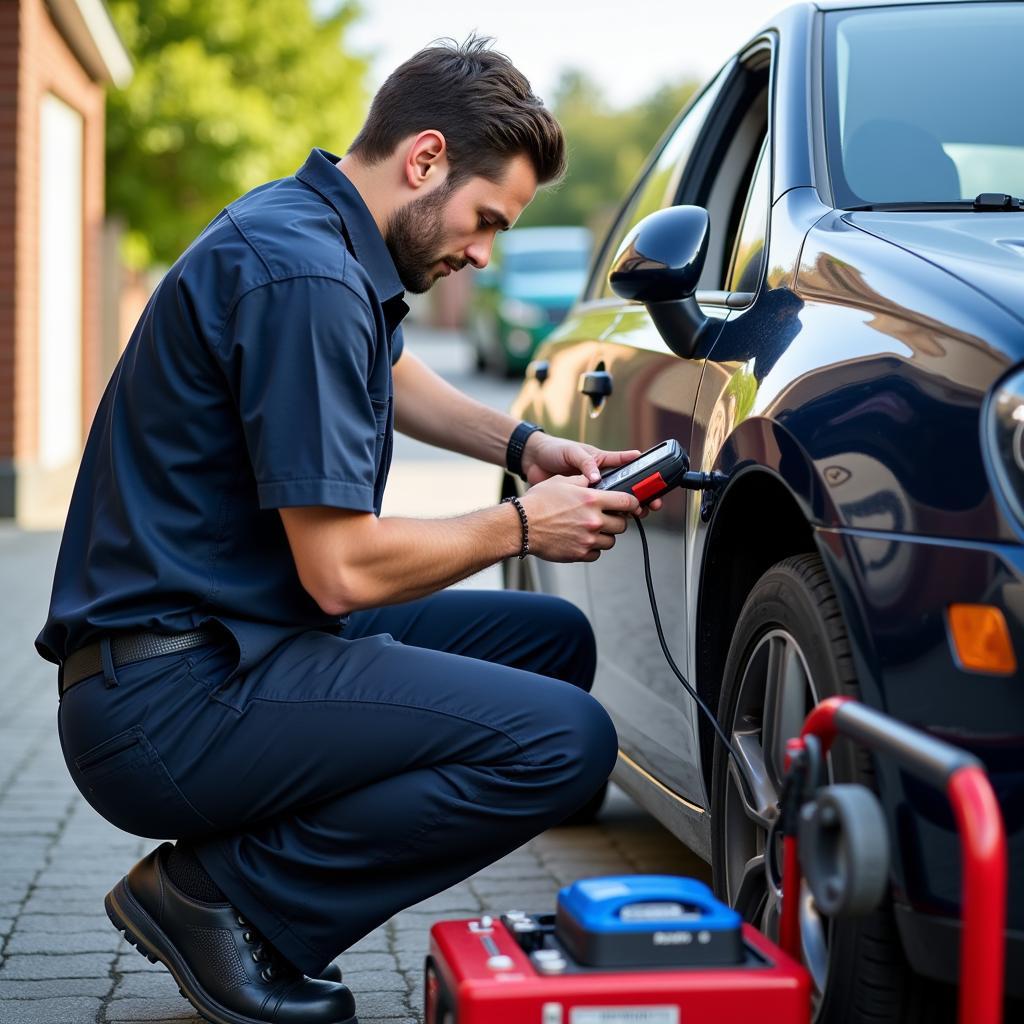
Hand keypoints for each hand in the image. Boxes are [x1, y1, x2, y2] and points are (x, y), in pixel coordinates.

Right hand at [518, 476, 640, 562]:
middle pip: (622, 525)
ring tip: (590, 530)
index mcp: (592, 499)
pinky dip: (592, 549)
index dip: (632, 504)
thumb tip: (594, 480)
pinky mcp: (580, 554)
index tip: (630, 505)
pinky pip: (597, 554)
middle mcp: (594, 520)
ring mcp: (588, 539)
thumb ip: (582, 481)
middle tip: (605, 518)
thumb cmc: (537, 502)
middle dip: (616, 521)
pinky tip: (581, 540)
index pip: (627, 502)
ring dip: (604, 536)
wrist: (520, 525)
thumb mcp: (561, 481)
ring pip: (611, 541)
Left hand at [520, 433, 662, 517]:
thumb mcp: (573, 452)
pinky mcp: (580, 505)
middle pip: (625, 491)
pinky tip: (609, 525)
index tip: (655, 484)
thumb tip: (597, 478)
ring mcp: (591, 494)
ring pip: (614, 505)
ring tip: (633, 517)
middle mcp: (600, 479)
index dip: (643, 476)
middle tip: (648, 507)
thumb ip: (587, 463)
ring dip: (623, 512)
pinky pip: (596, 514)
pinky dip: (604, 520)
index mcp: (602, 462)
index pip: (628, 468)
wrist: (533, 462)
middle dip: (639, 499)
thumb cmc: (554, 451)